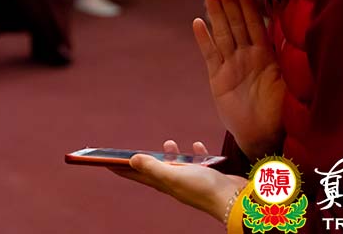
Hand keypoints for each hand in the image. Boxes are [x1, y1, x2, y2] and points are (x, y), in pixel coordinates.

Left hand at [116, 140, 247, 220]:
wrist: (235, 200)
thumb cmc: (204, 189)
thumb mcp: (174, 176)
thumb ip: (153, 167)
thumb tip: (130, 160)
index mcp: (165, 183)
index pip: (137, 175)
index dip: (121, 169)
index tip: (106, 163)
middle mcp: (177, 182)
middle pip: (154, 170)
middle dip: (142, 161)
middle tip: (132, 153)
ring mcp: (192, 180)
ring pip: (177, 166)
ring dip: (171, 154)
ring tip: (168, 143)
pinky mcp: (208, 176)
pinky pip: (199, 163)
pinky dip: (196, 153)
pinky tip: (197, 145)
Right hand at [194, 0, 285, 159]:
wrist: (265, 137)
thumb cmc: (283, 112)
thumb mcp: (292, 83)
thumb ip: (292, 59)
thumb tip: (307, 36)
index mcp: (266, 55)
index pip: (256, 23)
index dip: (249, 3)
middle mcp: (247, 56)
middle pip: (236, 23)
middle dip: (230, 1)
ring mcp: (231, 65)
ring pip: (222, 33)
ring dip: (216, 13)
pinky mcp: (217, 78)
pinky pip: (210, 54)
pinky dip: (204, 39)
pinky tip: (198, 23)